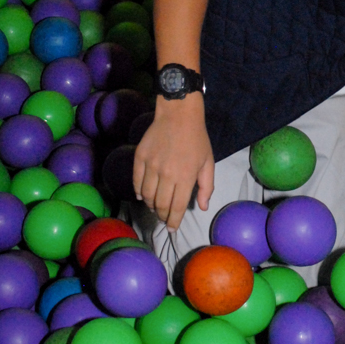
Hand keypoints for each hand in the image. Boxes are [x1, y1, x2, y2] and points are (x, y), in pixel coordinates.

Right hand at [133, 94, 213, 229]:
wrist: (178, 114)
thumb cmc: (196, 139)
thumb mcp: (208, 163)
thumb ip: (206, 187)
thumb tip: (202, 207)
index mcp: (185, 177)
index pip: (176, 208)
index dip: (173, 222)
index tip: (172, 228)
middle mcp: (167, 174)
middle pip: (160, 205)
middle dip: (162, 216)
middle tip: (164, 218)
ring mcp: (151, 166)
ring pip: (147, 196)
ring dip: (151, 205)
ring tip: (156, 206)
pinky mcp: (140, 158)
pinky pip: (136, 182)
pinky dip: (139, 192)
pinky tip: (143, 196)